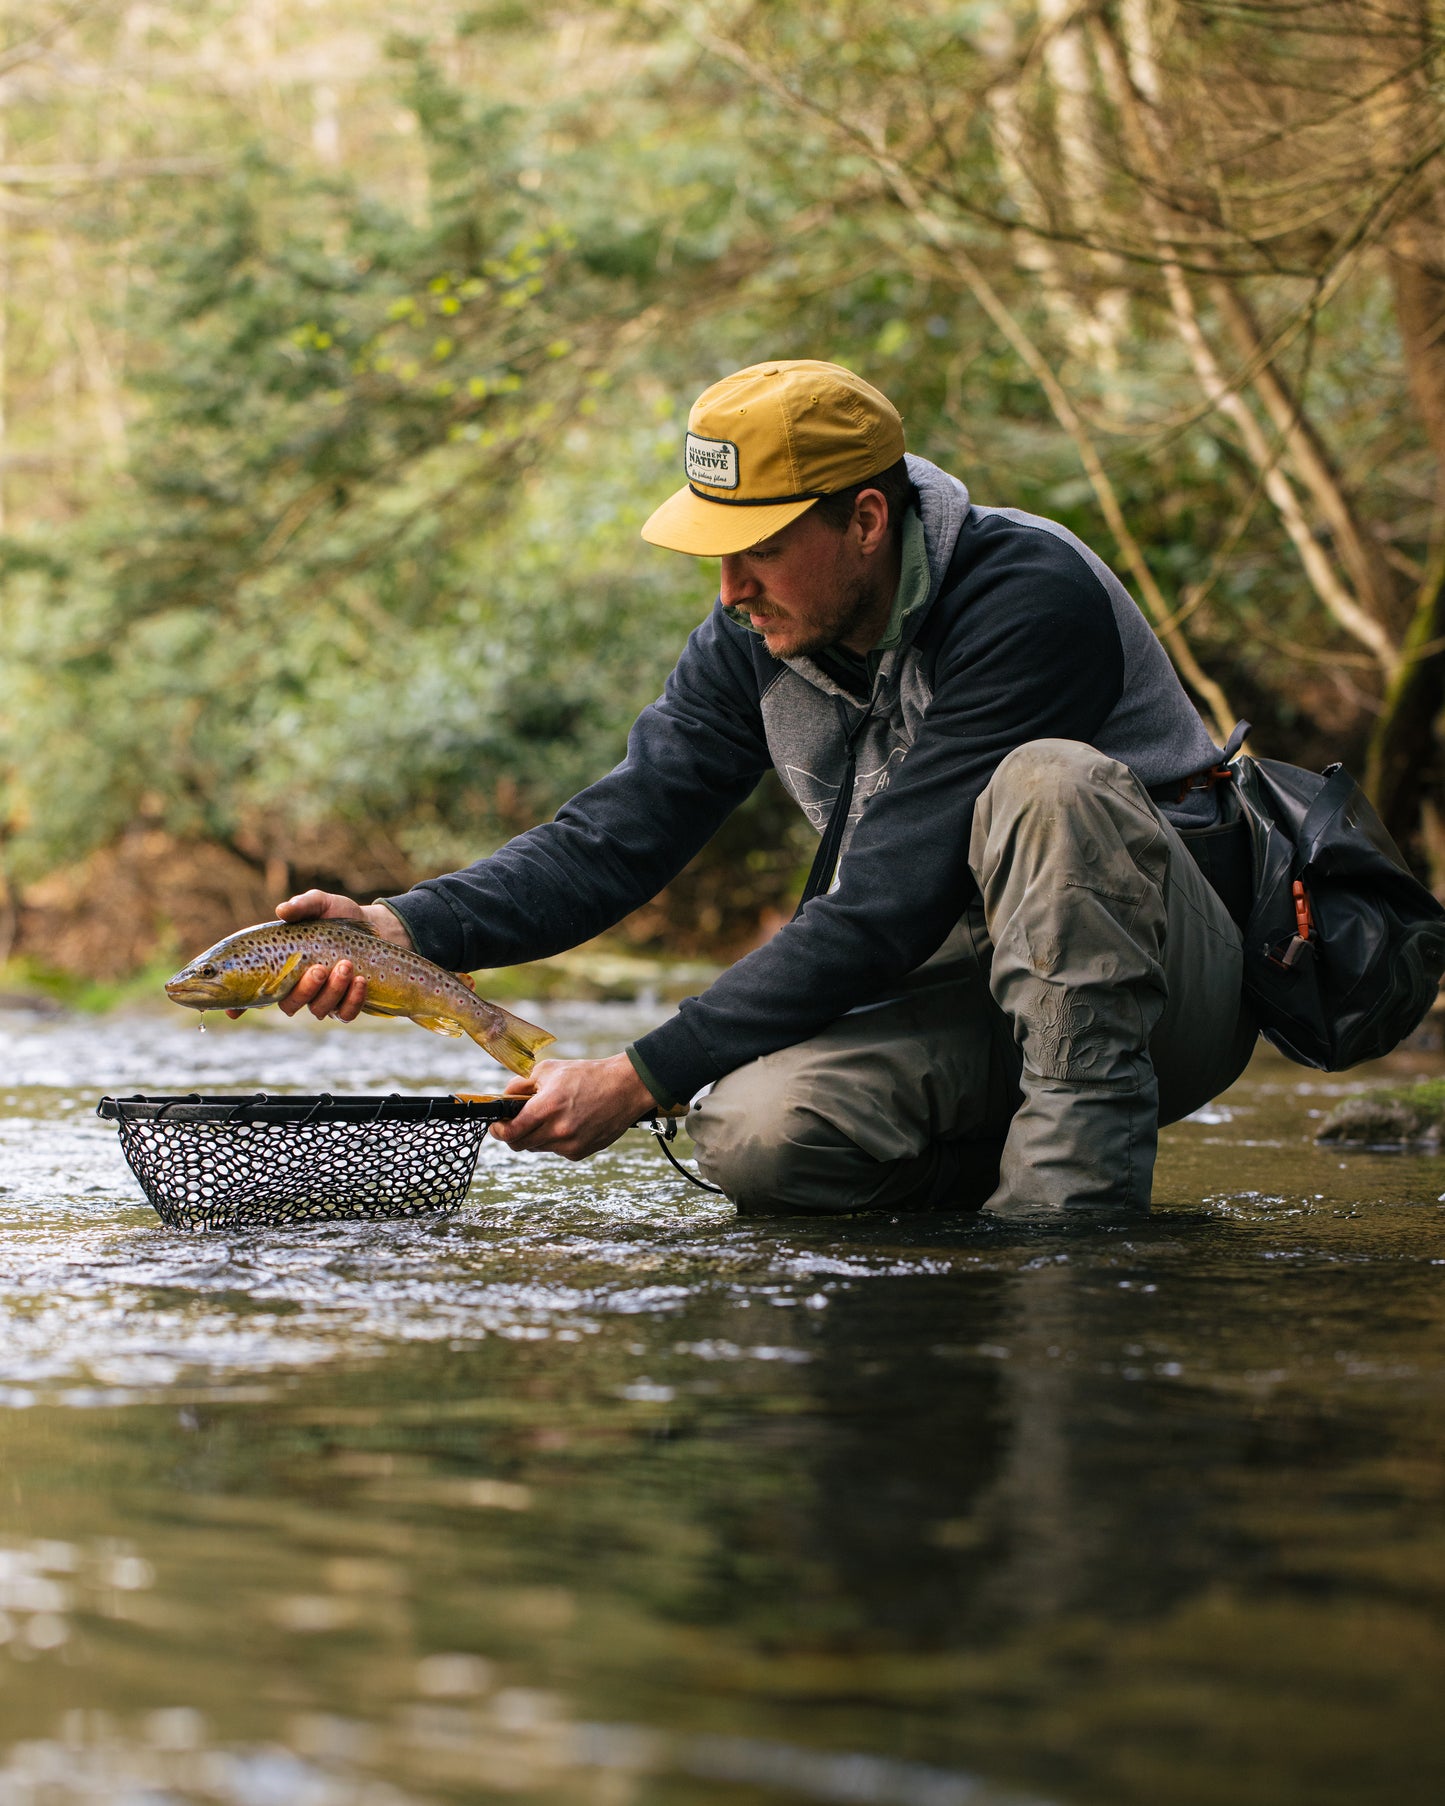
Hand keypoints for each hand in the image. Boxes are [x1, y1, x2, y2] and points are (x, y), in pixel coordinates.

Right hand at [225, 887, 417, 1020]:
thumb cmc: (338, 916)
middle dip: (304, 989)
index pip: (253, 989)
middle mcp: (297, 986)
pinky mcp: (347, 1004)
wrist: (375, 927)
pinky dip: (352, 999)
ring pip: (318, 1009)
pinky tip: (360, 980)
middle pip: (289, 1004)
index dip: (239, 1004)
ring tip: (346, 966)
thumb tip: (283, 911)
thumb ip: (303, 905)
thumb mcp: (321, 903)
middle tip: (319, 968)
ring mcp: (322, 998)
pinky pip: (345, 1013)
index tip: (231, 1012)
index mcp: (281, 965)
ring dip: (332, 990)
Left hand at [489, 1054, 655, 1159]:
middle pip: (520, 1144)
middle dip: (513, 1134)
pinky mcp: (580, 1152)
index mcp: (548, 1107)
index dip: (498, 1130)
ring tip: (550, 1116)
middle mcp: (558, 1130)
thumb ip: (520, 1084)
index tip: (496, 1125)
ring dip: (536, 1135)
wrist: (625, 1088)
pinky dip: (555, 1140)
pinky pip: (556, 1150)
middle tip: (516, 1122)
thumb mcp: (548, 1069)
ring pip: (537, 1148)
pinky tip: (568, 1123)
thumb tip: (503, 1098)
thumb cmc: (586, 1075)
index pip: (510, 1132)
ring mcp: (570, 1144)